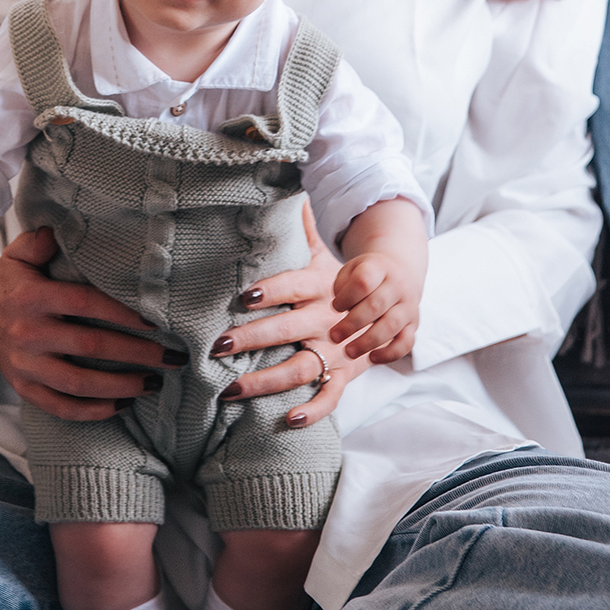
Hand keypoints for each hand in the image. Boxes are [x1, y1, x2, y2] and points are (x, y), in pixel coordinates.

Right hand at [0, 229, 177, 421]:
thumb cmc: (7, 281)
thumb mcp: (18, 253)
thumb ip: (41, 241)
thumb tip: (62, 228)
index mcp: (33, 297)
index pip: (85, 304)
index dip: (121, 313)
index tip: (155, 321)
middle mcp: (30, 333)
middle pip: (90, 347)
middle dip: (136, 354)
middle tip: (171, 358)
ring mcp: (26, 365)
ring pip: (78, 383)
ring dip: (120, 386)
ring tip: (153, 383)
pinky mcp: (24, 388)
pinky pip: (60, 406)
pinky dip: (92, 411)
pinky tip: (121, 405)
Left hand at [206, 202, 367, 426]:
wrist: (394, 304)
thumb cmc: (343, 279)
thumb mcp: (325, 253)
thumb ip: (302, 228)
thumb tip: (286, 189)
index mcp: (320, 286)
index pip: (291, 286)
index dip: (270, 291)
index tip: (242, 295)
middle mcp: (327, 319)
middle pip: (286, 330)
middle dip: (251, 339)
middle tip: (216, 345)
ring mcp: (338, 350)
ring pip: (300, 368)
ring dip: (265, 381)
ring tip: (230, 390)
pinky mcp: (347, 374)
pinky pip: (331, 397)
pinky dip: (314, 410)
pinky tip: (289, 420)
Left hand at [329, 252, 418, 363]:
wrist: (400, 273)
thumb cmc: (368, 275)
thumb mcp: (352, 269)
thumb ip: (342, 284)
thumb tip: (338, 307)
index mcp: (379, 268)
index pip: (364, 281)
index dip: (346, 296)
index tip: (335, 307)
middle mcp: (397, 286)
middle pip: (376, 305)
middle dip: (351, 324)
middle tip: (333, 337)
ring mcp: (408, 306)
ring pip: (391, 326)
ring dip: (367, 342)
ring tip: (348, 352)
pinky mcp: (413, 324)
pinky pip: (406, 343)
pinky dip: (390, 354)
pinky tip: (371, 358)